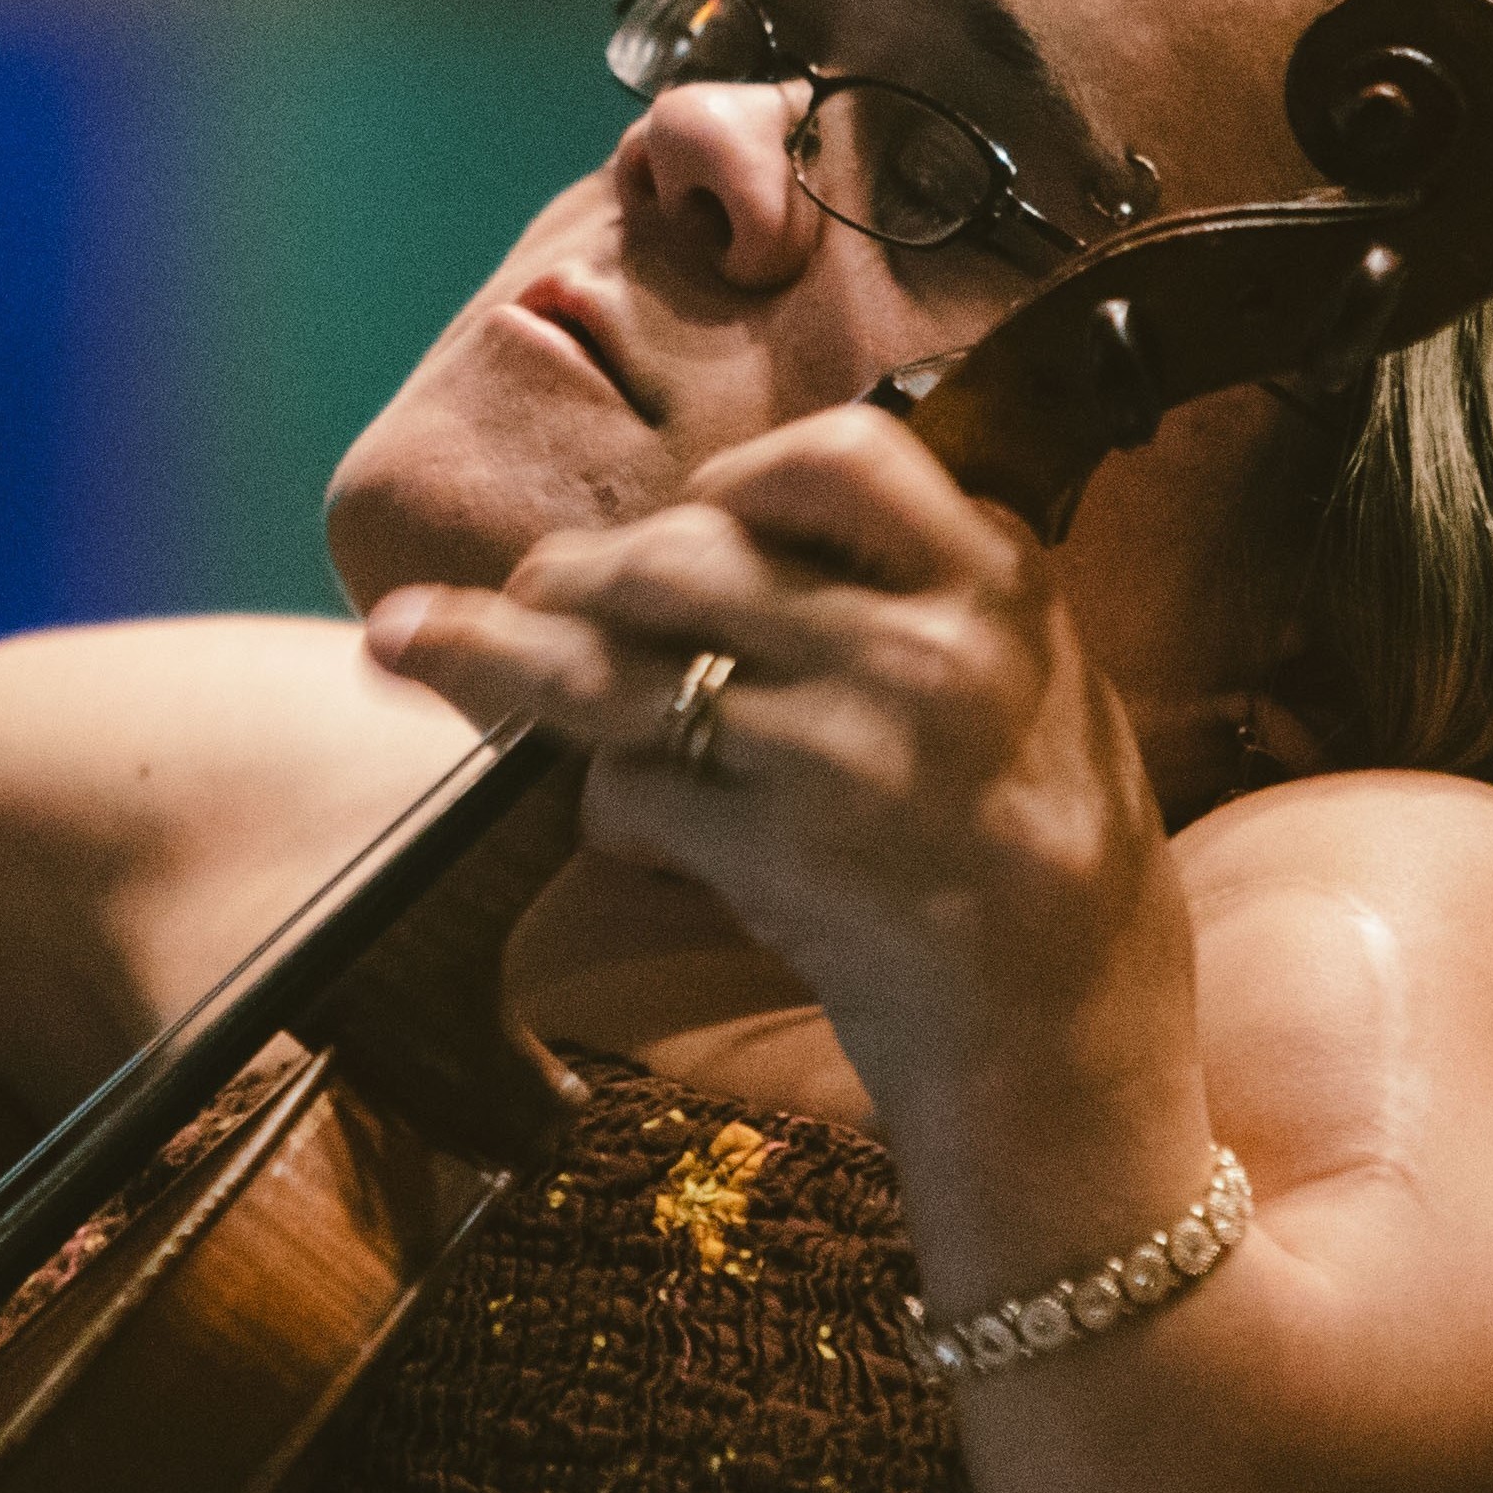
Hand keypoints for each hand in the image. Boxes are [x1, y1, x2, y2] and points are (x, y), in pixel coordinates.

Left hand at [359, 402, 1164, 1052]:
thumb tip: (752, 533)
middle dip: (583, 570)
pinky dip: (605, 804)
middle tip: (533, 587)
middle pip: (685, 553)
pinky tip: (620, 827)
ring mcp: (847, 749)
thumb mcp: (1040, 682)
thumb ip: (923, 597)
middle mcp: (922, 648)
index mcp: (995, 584)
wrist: (1069, 1036)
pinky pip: (631, 787)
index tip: (696, 506)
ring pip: (620, 661)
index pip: (837, 456)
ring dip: (510, 653)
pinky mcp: (781, 851)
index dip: (739, 479)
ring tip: (423, 639)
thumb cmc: (1042, 854)